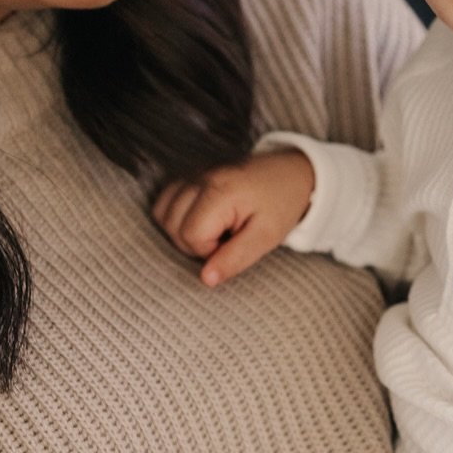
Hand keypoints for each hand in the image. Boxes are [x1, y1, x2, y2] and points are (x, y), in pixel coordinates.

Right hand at [152, 149, 315, 285]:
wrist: (291, 172)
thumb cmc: (281, 204)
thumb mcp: (266, 236)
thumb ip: (235, 258)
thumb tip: (205, 280)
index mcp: (220, 191)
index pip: (190, 235)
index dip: (208, 250)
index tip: (233, 244)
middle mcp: (200, 177)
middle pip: (171, 225)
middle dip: (194, 243)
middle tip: (226, 238)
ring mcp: (192, 173)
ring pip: (162, 213)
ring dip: (181, 230)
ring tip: (214, 230)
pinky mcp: (189, 174)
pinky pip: (165, 200)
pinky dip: (175, 216)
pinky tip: (201, 220)